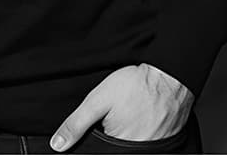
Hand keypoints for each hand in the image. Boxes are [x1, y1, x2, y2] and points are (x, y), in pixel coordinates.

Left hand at [50, 64, 193, 150]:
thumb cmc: (135, 87)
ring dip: (120, 134)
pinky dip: (134, 133)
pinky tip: (134, 118)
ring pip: (125, 146)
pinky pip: (141, 144)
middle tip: (114, 116)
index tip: (100, 126)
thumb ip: (76, 124)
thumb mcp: (97, 101)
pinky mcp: (161, 145)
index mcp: (119, 149)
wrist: (169, 79)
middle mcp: (136, 152)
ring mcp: (150, 150)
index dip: (93, 142)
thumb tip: (58, 145)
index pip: (98, 152)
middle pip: (112, 149)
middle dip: (108, 135)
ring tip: (125, 114)